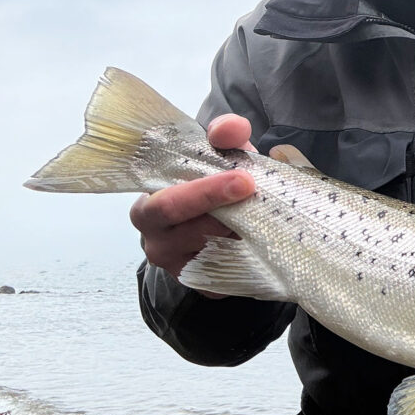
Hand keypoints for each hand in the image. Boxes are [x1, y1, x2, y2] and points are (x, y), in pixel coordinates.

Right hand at [129, 114, 256, 294]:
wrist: (214, 222)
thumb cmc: (211, 183)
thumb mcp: (218, 155)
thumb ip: (224, 135)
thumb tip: (230, 129)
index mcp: (148, 209)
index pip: (166, 204)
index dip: (204, 192)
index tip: (243, 178)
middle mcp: (156, 243)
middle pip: (191, 231)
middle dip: (227, 211)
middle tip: (257, 191)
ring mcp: (181, 268)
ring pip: (216, 251)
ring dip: (244, 231)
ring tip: (266, 210)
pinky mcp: (206, 286)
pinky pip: (231, 273)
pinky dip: (252, 253)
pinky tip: (266, 237)